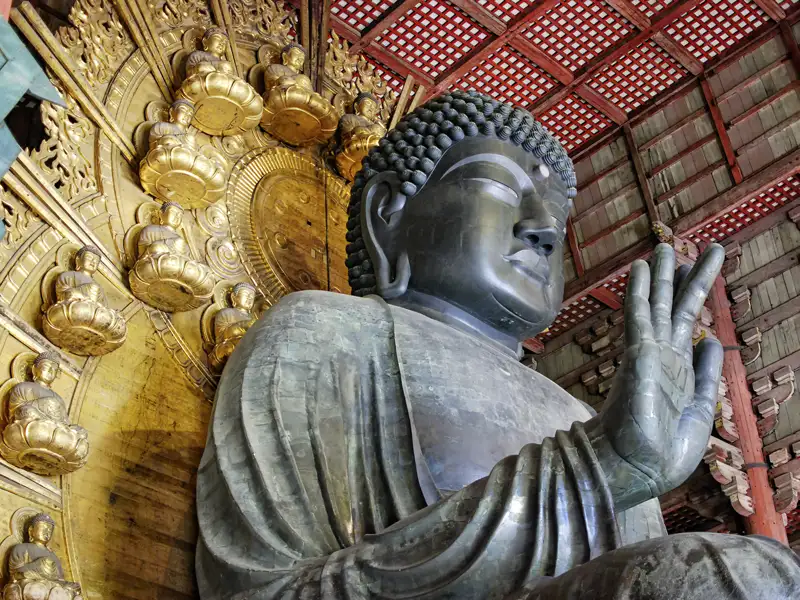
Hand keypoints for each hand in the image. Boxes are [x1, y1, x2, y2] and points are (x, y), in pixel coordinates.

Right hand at [586, 243, 724, 511]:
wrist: (639, 468)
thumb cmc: (665, 449)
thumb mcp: (700, 409)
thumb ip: (706, 375)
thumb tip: (712, 343)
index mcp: (678, 369)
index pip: (686, 323)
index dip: (693, 295)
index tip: (697, 270)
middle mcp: (662, 355)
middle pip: (672, 307)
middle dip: (680, 277)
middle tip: (681, 246)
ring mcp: (648, 354)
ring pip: (657, 305)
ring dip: (661, 276)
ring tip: (664, 246)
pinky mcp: (638, 356)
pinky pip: (638, 317)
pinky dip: (639, 292)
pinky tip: (639, 269)